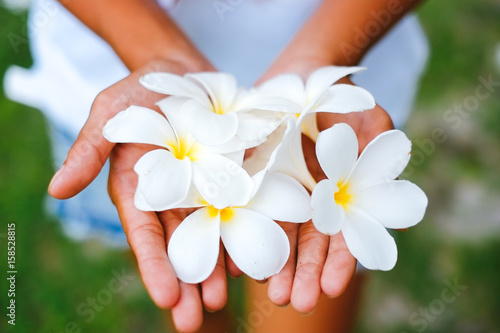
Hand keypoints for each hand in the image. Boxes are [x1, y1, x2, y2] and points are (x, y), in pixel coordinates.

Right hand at [47, 58, 225, 331]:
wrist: (182, 72)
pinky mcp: (235, 175)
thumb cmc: (141, 93)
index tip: (166, 298)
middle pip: (180, 245)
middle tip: (195, 320)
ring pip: (212, 235)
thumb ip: (89, 150)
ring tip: (223, 299)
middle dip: (187, 283)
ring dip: (218, 268)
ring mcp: (206, 188)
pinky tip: (252, 259)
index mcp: (140, 190)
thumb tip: (55, 189)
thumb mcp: (110, 114)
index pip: (145, 234)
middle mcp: (173, 196)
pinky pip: (242, 207)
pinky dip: (245, 233)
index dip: (154, 265)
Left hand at [256, 66, 393, 312]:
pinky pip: (249, 208)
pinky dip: (247, 232)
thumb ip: (381, 165)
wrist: (302, 73)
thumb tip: (396, 216)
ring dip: (276, 264)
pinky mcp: (253, 177)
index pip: (342, 234)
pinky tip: (242, 258)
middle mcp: (310, 199)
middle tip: (296, 301)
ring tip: (272, 293)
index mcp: (340, 193)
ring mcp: (280, 189)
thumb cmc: (342, 97)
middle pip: (308, 242)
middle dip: (304, 273)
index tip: (331, 287)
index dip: (339, 261)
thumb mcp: (369, 122)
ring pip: (278, 232)